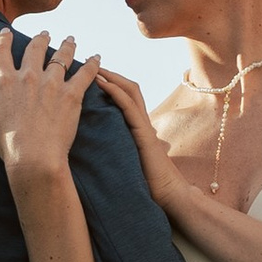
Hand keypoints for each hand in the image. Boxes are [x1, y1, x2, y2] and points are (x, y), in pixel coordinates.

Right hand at [0, 28, 101, 186]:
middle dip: (40, 38)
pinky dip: (93, 63)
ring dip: (67, 46)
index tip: (6, 32)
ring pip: (62, 56)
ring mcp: (52, 84)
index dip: (2, 39)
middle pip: (35, 49)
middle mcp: (29, 77)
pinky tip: (97, 57)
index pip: (1, 52)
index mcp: (5, 82)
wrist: (33, 157)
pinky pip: (85, 73)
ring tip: (70, 40)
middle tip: (44, 34)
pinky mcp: (72, 94)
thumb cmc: (5, 143)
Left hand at [96, 68, 189, 212]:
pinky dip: (115, 92)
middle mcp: (142, 123)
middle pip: (129, 88)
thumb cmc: (149, 186)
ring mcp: (144, 126)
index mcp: (139, 129)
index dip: (112, 83)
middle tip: (91, 64)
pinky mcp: (143, 134)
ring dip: (111, 77)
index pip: (126, 97)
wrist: (170, 197)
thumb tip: (102, 153)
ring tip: (93, 68)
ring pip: (129, 91)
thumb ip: (121, 153)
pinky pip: (129, 107)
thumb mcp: (129, 163)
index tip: (93, 75)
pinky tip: (102, 83)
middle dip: (110, 74)